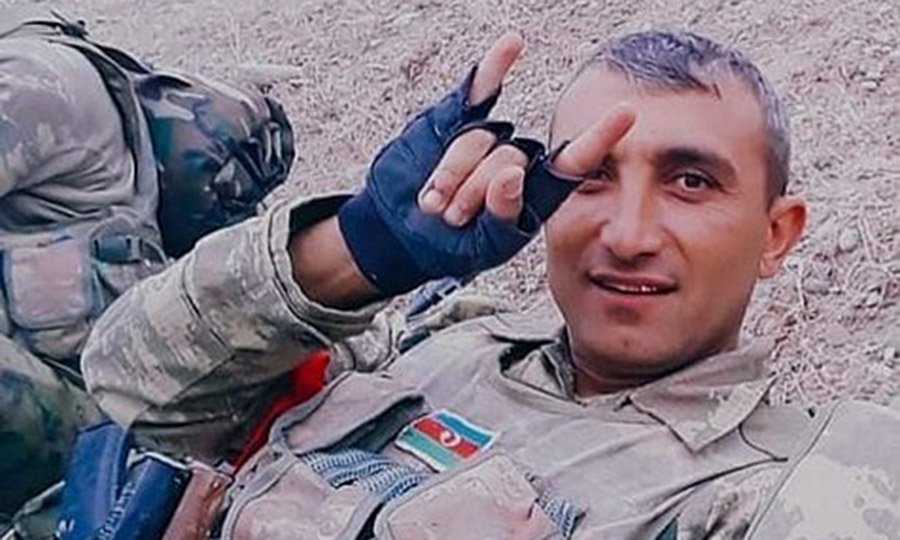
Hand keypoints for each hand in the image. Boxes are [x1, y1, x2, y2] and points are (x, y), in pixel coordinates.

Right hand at [337, 33, 633, 296]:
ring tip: (435, 204)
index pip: (574, 161)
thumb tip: (511, 174)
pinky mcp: (457, 119)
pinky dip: (494, 67)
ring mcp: (490, 136)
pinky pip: (480, 89)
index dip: (599, 138)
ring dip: (451, 176)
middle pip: (509, 158)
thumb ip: (502, 216)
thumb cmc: (449, 246)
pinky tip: (513, 44)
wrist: (402, 232)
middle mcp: (518, 160)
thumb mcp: (482, 246)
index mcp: (536, 193)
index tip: (627, 112)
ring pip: (481, 141)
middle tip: (452, 219)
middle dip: (473, 192)